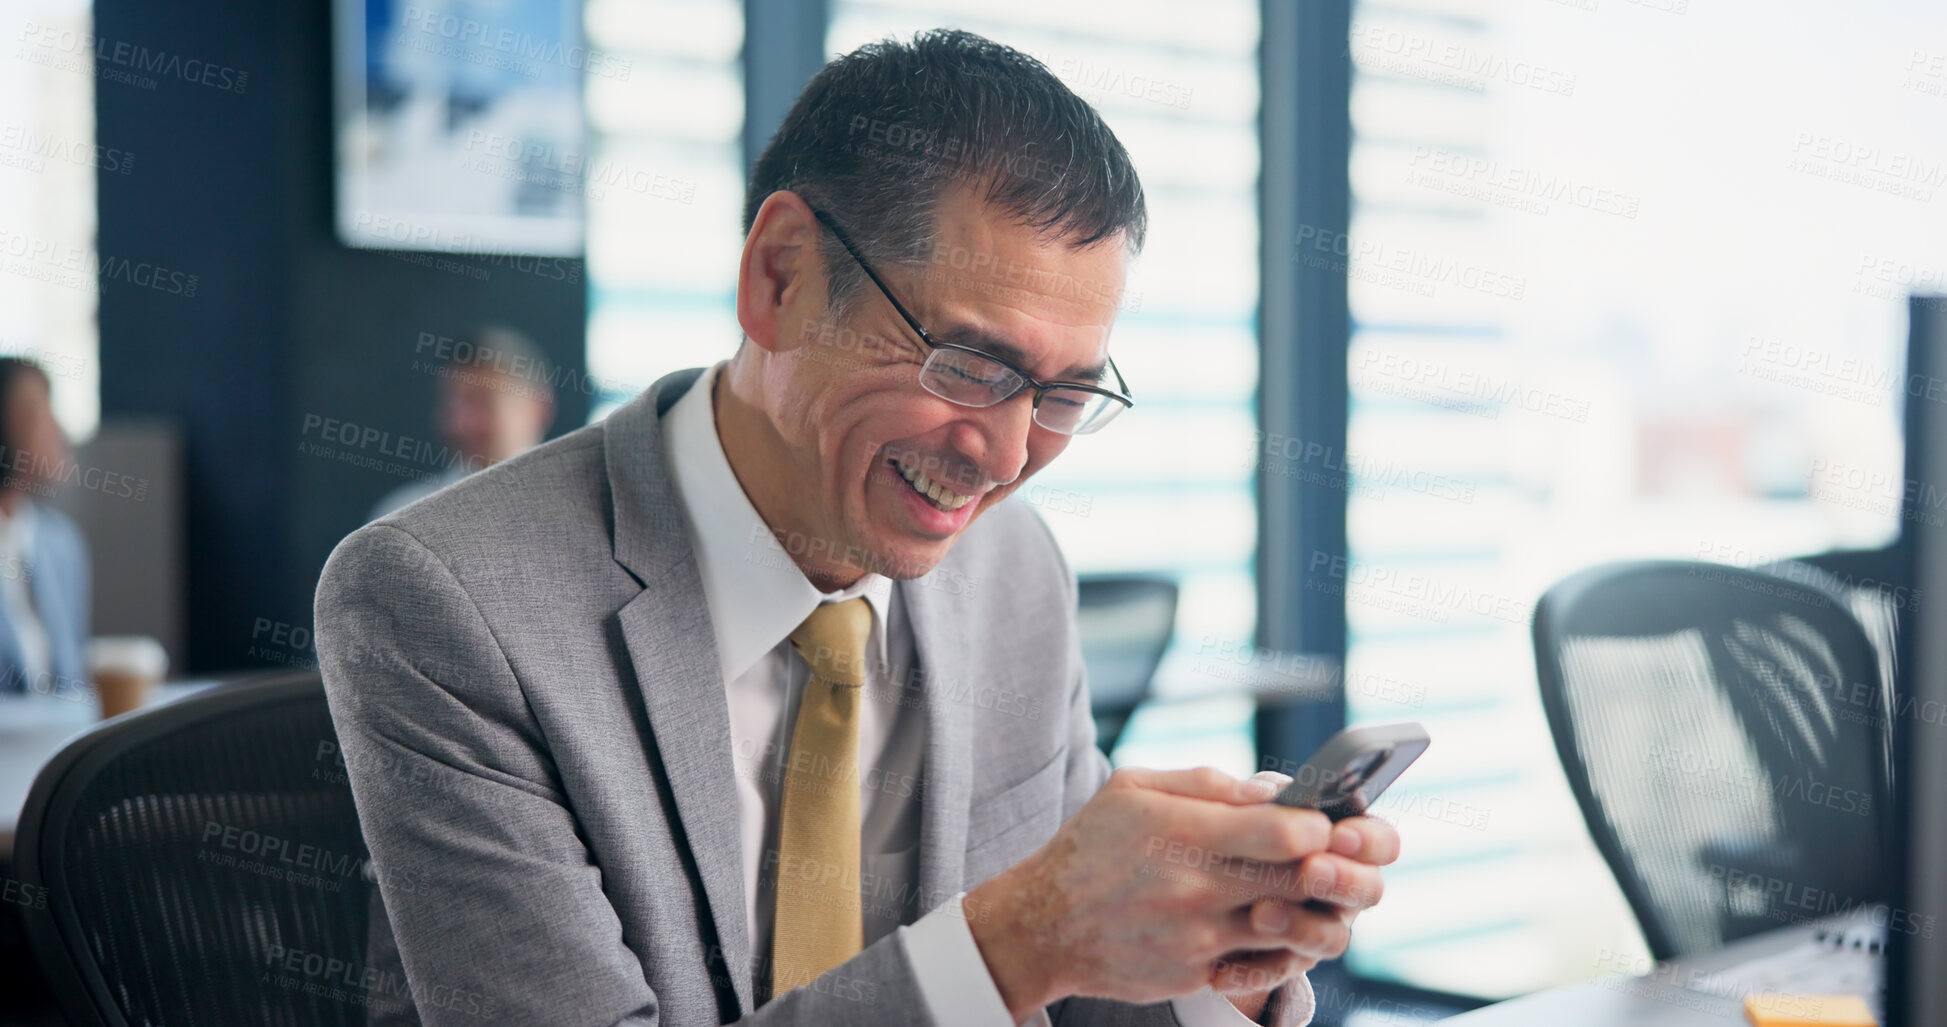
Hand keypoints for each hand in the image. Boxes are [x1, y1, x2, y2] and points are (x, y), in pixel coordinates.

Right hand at [963, 765, 1389, 1020]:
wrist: (1042, 927)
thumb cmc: (1091, 845)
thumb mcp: (1133, 787)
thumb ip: (1208, 783)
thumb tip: (1276, 790)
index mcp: (1182, 833)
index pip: (1282, 832)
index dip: (1320, 826)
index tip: (1324, 821)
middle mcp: (1195, 889)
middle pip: (1300, 882)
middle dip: (1335, 867)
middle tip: (1343, 855)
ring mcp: (1198, 939)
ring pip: (1291, 930)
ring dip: (1318, 910)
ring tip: (1317, 891)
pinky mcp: (1197, 976)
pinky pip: (1262, 964)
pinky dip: (1282, 945)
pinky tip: (1277, 922)